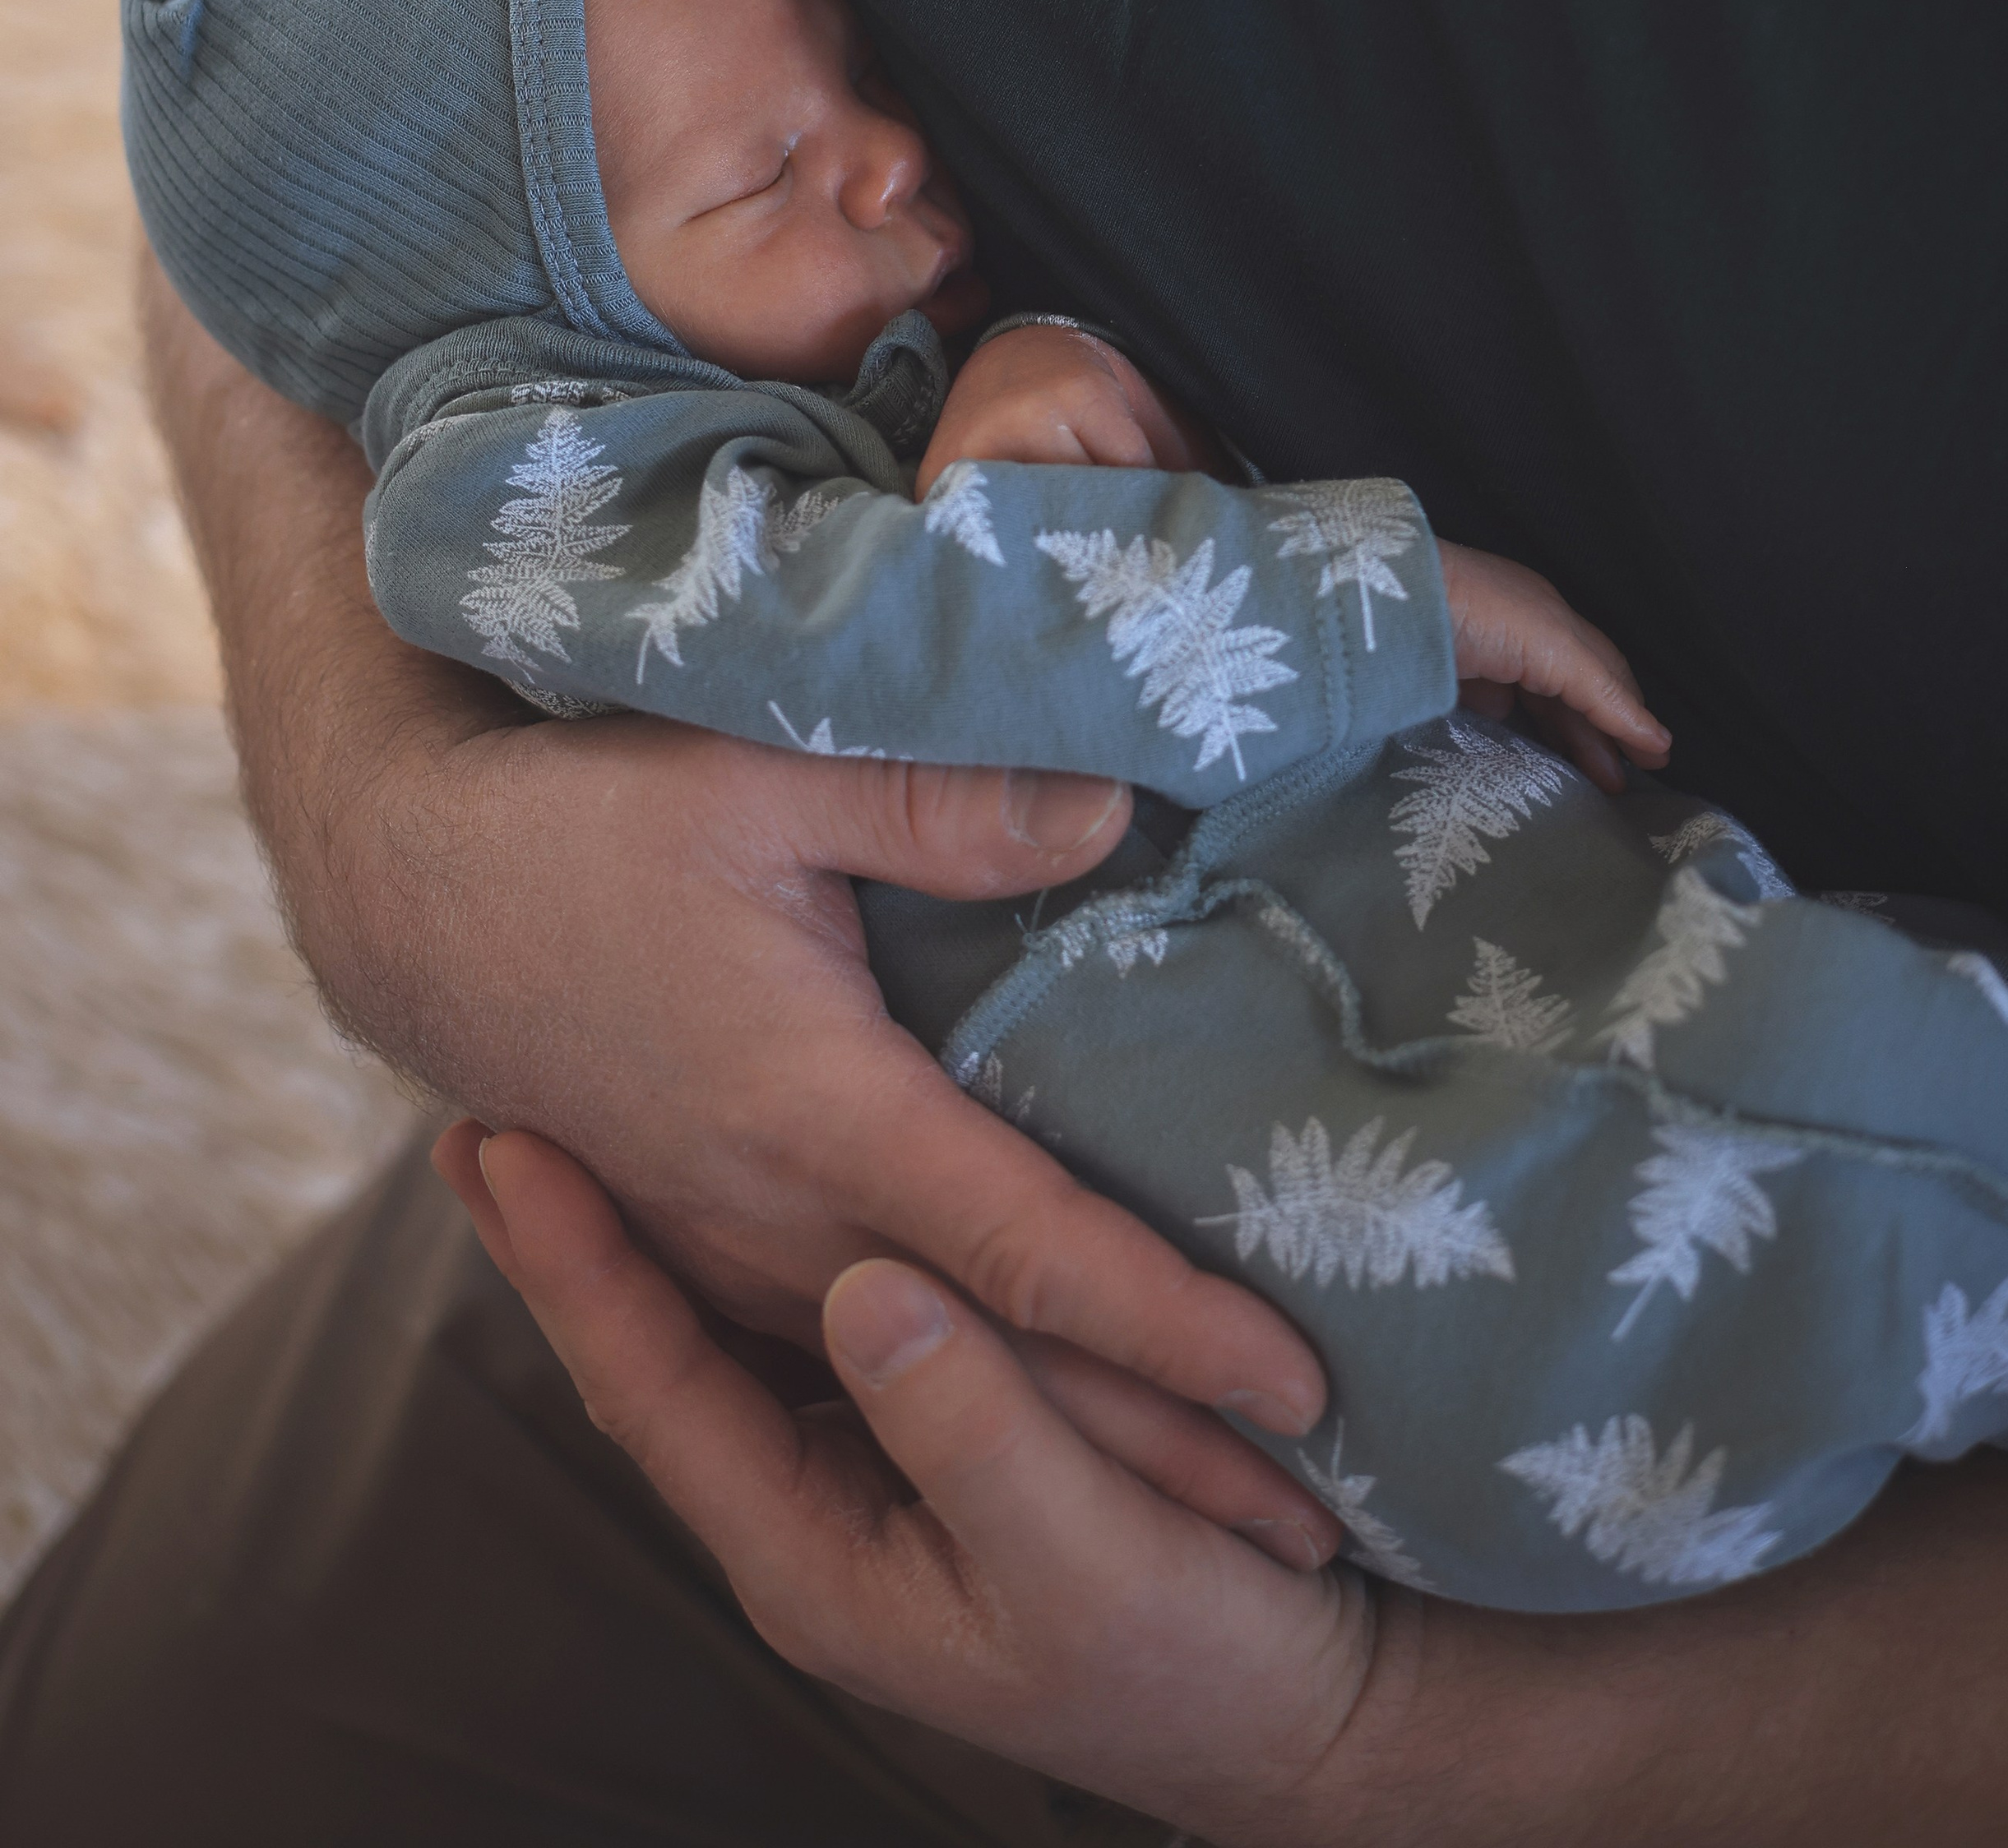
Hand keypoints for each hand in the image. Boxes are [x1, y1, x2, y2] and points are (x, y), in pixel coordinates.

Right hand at [142, 264, 1325, 1469]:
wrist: (407, 892)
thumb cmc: (583, 823)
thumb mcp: (760, 771)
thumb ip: (942, 802)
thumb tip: (1114, 813)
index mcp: (817, 1111)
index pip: (1030, 1248)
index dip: (1170, 1328)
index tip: (1298, 1384)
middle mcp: (775, 1208)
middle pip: (993, 1364)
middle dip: (1148, 1451)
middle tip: (1302, 1533)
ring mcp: (728, 1231)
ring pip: (917, 1375)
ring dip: (1054, 1445)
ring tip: (1197, 1503)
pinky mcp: (696, 1224)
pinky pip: (838, 1346)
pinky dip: (942, 1401)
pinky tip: (1007, 1428)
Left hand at [443, 1127, 1392, 1844]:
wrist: (1289, 1711)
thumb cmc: (1184, 1653)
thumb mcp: (1078, 1551)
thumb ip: (971, 1424)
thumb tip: (861, 1282)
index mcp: (810, 1553)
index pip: (651, 1387)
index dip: (572, 1267)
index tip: (501, 1145)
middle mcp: (810, 1513)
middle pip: (656, 1355)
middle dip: (571, 1242)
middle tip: (482, 1114)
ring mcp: (863, 1477)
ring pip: (721, 1337)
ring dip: (647, 1235)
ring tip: (570, 1119)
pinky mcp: (926, 1438)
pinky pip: (803, 1331)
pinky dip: (748, 1248)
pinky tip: (730, 1178)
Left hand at [1439, 538, 1670, 792]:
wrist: (1384, 603)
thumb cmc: (1477, 610)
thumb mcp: (1552, 644)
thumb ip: (1601, 690)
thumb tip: (1653, 736)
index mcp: (1550, 616)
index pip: (1604, 669)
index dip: (1631, 712)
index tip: (1656, 756)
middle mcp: (1521, 634)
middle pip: (1574, 693)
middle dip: (1603, 737)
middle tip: (1621, 789)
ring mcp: (1484, 658)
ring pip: (1541, 707)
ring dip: (1570, 743)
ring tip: (1590, 785)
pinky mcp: (1450, 682)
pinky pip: (1501, 714)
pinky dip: (1527, 737)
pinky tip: (1536, 762)